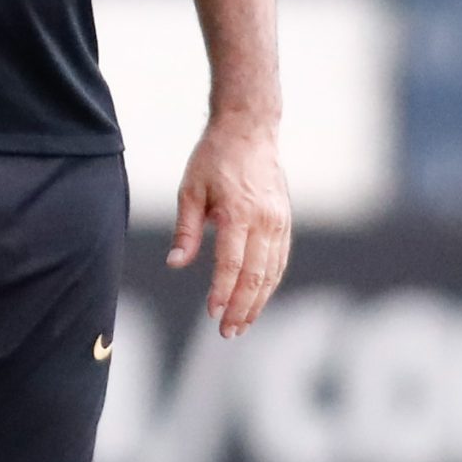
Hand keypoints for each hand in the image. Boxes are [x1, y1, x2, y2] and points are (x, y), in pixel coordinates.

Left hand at [166, 117, 290, 337]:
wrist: (250, 129)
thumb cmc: (215, 157)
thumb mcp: (190, 189)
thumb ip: (186, 229)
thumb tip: (176, 263)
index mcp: (239, 212)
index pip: (232, 263)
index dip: (222, 292)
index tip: (213, 314)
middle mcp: (264, 219)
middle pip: (256, 275)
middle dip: (242, 307)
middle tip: (228, 332)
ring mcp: (279, 220)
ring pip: (273, 271)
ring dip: (258, 301)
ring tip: (243, 324)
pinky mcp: (285, 219)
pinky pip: (280, 259)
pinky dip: (270, 283)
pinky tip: (258, 298)